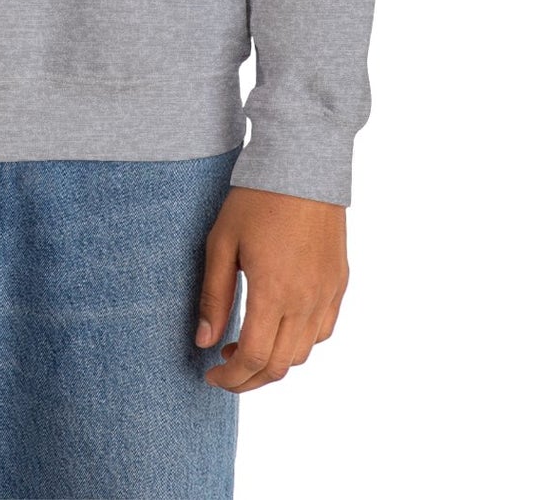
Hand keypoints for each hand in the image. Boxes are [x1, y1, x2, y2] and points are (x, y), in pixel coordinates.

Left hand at [195, 187, 347, 392]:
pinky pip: (323, 330)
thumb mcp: (222, 242)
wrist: (303, 165)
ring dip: (274, 362)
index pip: (254, 359)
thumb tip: (204, 341)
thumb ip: (214, 295)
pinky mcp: (339, 282)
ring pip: (303, 353)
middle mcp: (306, 301)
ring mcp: (327, 293)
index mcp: (273, 293)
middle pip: (280, 366)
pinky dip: (300, 342)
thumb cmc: (256, 199)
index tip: (211, 375)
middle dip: (249, 379)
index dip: (230, 378)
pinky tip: (279, 326)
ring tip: (246, 345)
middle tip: (225, 369)